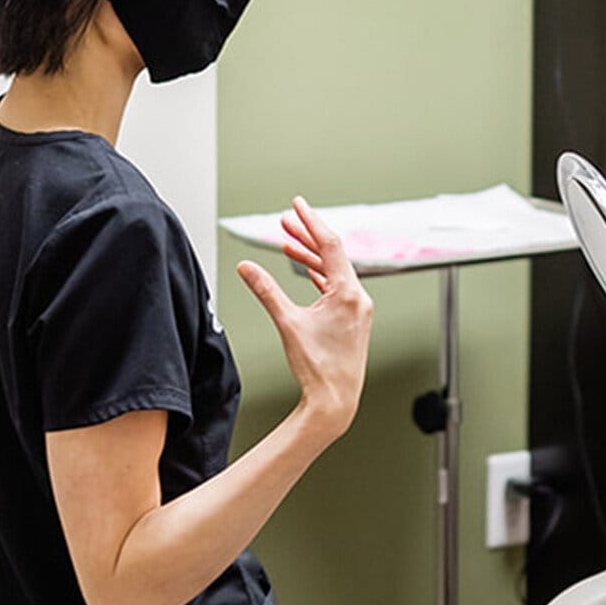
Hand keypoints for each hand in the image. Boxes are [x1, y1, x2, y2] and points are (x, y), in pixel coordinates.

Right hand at [236, 197, 372, 437]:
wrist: (335, 400)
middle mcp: (358, 297)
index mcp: (348, 293)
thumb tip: (246, 267)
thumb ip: (266, 291)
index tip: (298, 204)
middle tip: (286, 220)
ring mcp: (358, 309)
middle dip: (307, 236)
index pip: (329, 245)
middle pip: (332, 255)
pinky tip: (305, 270)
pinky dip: (319, 276)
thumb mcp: (287, 323)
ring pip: (333, 272)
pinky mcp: (353, 319)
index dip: (311, 221)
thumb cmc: (318, 367)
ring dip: (311, 257)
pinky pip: (336, 287)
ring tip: (288, 243)